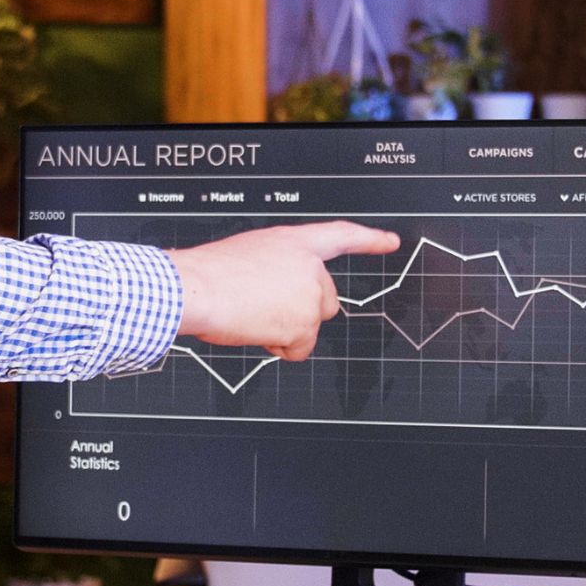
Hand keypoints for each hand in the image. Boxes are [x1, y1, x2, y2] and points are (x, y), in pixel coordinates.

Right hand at [168, 221, 401, 359]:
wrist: (195, 288)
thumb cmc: (208, 274)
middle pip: (327, 301)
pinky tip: (256, 330)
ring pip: (309, 327)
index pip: (341, 236)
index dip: (368, 239)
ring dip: (284, 331)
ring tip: (251, 315)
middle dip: (302, 314)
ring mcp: (310, 294)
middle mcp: (309, 265)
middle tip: (265, 309)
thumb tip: (277, 295)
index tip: (390, 241)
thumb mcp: (248, 255)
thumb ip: (276, 268)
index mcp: (293, 241)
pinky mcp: (306, 322)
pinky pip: (300, 349)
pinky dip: (279, 348)